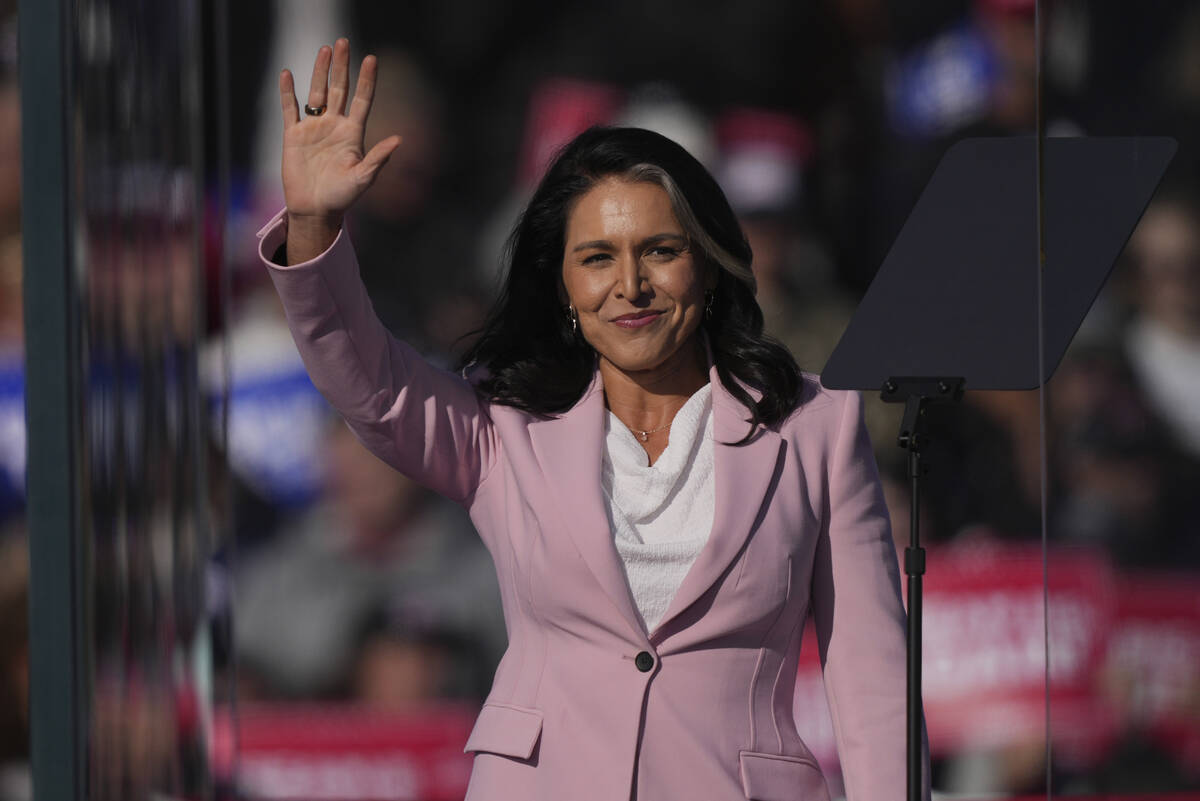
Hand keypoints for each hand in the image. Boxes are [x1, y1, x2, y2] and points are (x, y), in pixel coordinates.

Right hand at [278, 39, 400, 260]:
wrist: (315, 209)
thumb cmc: (342, 197)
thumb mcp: (363, 178)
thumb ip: (378, 159)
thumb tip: (399, 140)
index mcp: (353, 134)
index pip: (362, 100)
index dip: (367, 80)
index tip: (372, 59)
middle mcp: (334, 125)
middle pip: (339, 89)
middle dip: (342, 66)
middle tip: (343, 42)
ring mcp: (314, 128)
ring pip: (317, 92)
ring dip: (320, 71)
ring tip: (324, 50)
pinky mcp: (294, 135)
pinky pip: (290, 108)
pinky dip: (288, 92)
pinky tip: (287, 74)